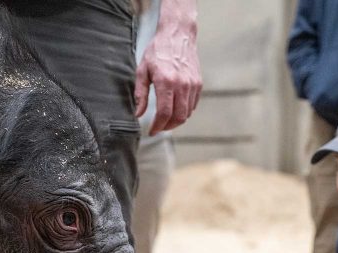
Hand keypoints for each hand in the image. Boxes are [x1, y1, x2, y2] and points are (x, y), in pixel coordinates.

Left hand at [135, 0, 201, 133]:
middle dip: (167, 127)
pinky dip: (184, 111)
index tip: (151, 131)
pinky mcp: (198, 83)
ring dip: (176, 120)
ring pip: (187, 113)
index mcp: (166, 82)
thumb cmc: (157, 51)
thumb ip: (141, 94)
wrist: (178, 35)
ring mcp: (192, 85)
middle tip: (158, 127)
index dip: (157, 126)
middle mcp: (182, 85)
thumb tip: (138, 114)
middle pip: (178, 117)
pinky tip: (175, 108)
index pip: (164, 113)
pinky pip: (193, 105)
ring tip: (165, 119)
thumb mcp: (143, 70)